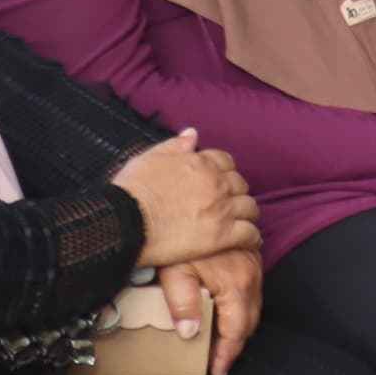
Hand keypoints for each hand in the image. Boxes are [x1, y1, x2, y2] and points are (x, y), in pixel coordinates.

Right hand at [112, 130, 260, 266]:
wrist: (124, 222)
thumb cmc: (131, 190)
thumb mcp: (149, 158)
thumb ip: (174, 145)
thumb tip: (192, 134)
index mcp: (201, 164)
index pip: (225, 162)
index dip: (224, 171)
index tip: (219, 181)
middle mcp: (216, 183)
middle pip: (240, 185)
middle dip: (236, 192)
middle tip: (230, 203)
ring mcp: (221, 209)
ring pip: (249, 208)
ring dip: (247, 213)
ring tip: (243, 221)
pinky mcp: (221, 235)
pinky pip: (248, 233)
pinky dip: (251, 237)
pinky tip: (249, 241)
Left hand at [155, 246, 261, 374]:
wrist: (193, 200)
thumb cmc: (177, 236)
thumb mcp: (174, 271)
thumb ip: (182, 303)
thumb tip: (189, 333)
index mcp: (235, 284)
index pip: (236, 330)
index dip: (226, 354)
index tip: (216, 372)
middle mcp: (251, 274)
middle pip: (250, 319)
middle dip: (235, 342)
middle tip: (217, 361)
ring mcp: (253, 261)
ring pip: (254, 303)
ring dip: (240, 324)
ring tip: (221, 340)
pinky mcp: (249, 252)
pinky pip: (253, 286)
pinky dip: (242, 305)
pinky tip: (226, 307)